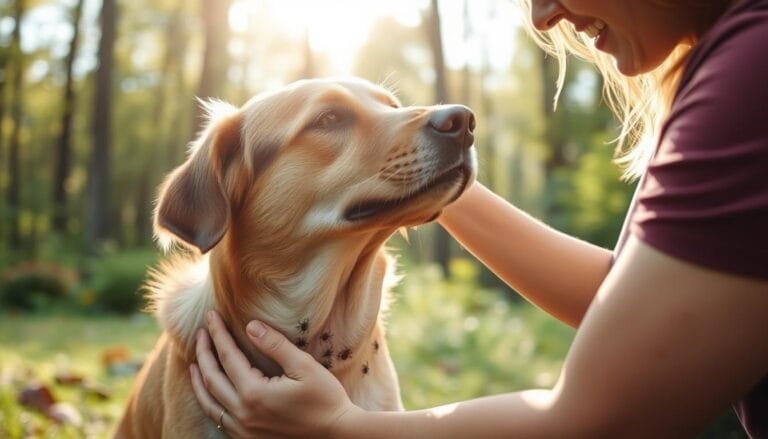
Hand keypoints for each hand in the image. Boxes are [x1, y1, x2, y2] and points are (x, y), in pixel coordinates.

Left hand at [190, 310, 358, 437]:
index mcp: (255, 393)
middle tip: (201, 333)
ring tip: (194, 363)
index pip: (228, 357)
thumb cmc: (325, 400)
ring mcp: (243, 430)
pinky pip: (218, 419)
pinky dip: (209, 402)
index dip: (218, 334)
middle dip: (204, 353)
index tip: (211, 316)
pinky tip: (211, 393)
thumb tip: (250, 326)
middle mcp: (243, 414)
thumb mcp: (304, 366)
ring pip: (209, 403)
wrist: (337, 436)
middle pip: (212, 379)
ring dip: (199, 381)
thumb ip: (275, 345)